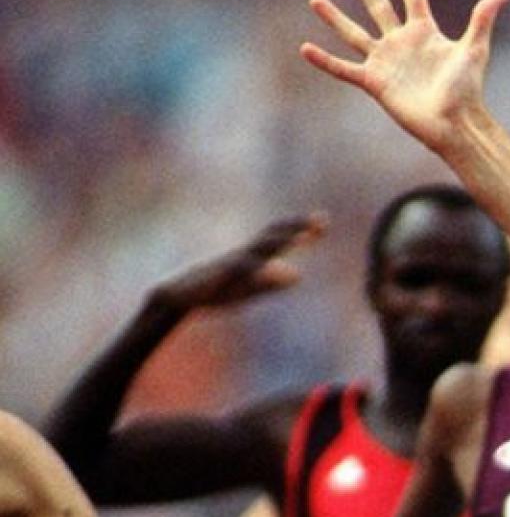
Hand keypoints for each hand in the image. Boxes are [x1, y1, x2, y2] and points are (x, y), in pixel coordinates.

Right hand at [152, 215, 323, 312]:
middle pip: (273, 236)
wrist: (178, 296)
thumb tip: (298, 275)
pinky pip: (241, 269)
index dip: (300, 230)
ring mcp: (231, 262)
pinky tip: (275, 268)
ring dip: (281, 240)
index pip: (280, 239)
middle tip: (320, 220)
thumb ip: (271, 283)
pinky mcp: (220, 274)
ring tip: (303, 235)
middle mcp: (244, 254)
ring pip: (260, 248)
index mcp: (253, 258)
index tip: (324, 221)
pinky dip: (259, 268)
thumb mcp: (248, 290)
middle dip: (295, 227)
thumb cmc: (214, 290)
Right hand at [301, 0, 509, 153]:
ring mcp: (386, 61)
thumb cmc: (467, 89)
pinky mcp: (374, 82)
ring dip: (335, 17)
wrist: (454, 123)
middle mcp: (402, 43)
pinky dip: (325, 60)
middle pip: (379, 7)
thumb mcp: (474, 50)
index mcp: (424, 31)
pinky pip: (344, 69)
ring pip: (355, 33)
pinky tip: (305, 48)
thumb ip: (482, 19)